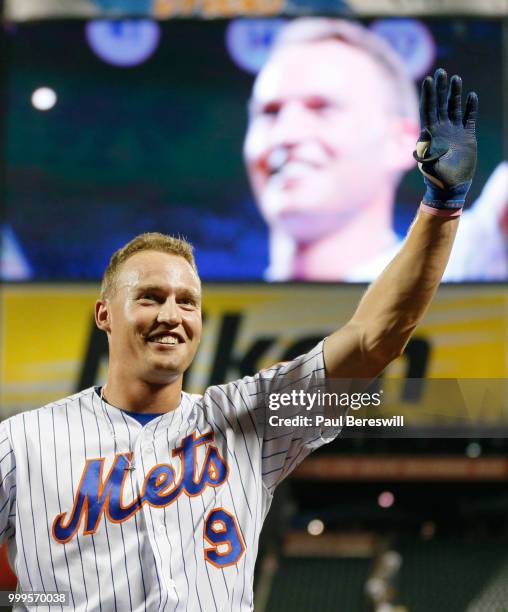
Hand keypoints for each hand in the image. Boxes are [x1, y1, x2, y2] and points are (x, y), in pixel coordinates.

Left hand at [413, 68, 477, 211]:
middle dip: (440, 88)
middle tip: (441, 71)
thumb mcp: (428, 166)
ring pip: (454, 108)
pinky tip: (471, 96)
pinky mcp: (467, 137)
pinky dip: (470, 107)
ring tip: (456, 78)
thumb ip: (425, 154)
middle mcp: (441, 130)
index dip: (428, 95)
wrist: (451, 187)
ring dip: (455, 94)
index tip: (429, 80)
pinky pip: (469, 118)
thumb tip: (420, 145)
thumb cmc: (437, 179)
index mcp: (430, 134)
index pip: (428, 110)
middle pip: (440, 104)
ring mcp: (454, 132)